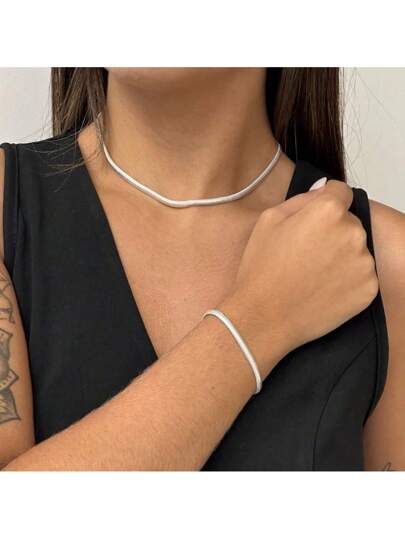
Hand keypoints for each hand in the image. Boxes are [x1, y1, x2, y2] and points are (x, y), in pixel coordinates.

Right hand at [219, 180, 378, 377]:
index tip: (314, 219)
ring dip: (341, 255)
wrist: (264, 317)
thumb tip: (324, 190)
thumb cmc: (262, 268)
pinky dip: (347, 279)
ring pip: (357, 248)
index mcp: (328, 211)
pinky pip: (362, 274)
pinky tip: (323, 288)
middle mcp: (353, 233)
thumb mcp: (269, 220)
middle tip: (306, 252)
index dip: (326, 202)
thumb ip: (302, 198)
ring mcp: (364, 263)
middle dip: (332, 231)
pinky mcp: (369, 289)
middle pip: (349, 221)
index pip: (341, 192)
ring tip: (313, 273)